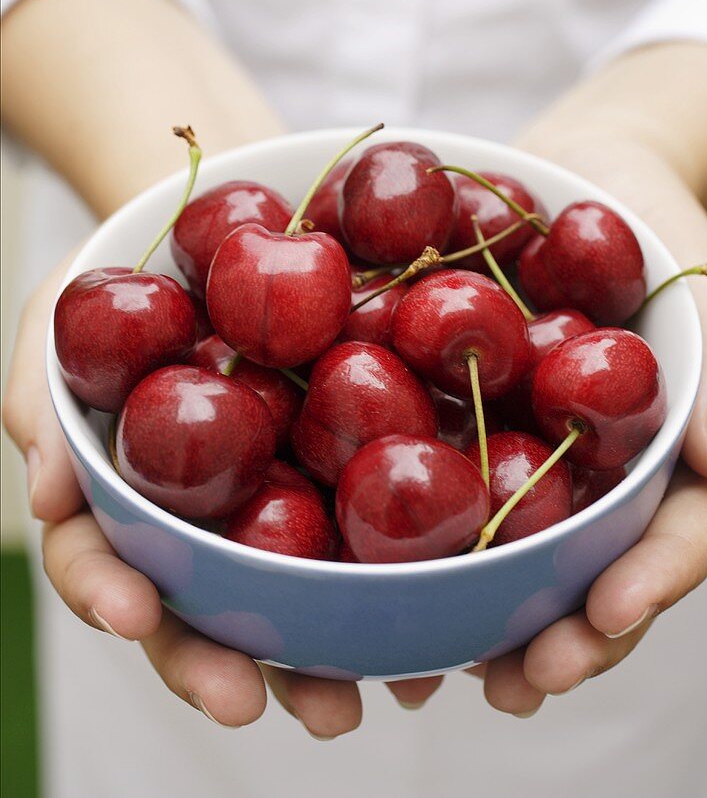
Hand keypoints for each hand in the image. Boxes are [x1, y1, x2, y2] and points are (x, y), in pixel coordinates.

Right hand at [2, 259, 362, 737]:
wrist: (216, 237)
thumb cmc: (126, 284)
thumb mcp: (62, 318)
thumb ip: (43, 400)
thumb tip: (45, 497)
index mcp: (122, 495)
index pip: (101, 559)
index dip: (109, 593)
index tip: (135, 614)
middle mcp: (194, 518)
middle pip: (196, 609)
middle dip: (219, 665)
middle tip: (254, 702)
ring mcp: (267, 501)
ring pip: (284, 598)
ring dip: (313, 661)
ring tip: (351, 700)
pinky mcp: (335, 474)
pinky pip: (364, 537)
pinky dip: (390, 591)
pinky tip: (429, 627)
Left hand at [470, 114, 706, 715]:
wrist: (584, 166)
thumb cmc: (659, 224)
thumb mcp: (706, 290)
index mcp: (666, 456)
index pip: (675, 538)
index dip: (647, 586)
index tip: (602, 617)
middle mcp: (602, 470)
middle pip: (595, 571)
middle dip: (564, 636)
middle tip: (516, 683)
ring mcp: (538, 450)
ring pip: (519, 548)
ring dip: (487, 613)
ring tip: (441, 664)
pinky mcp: (471, 418)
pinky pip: (446, 477)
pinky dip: (421, 530)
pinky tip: (377, 569)